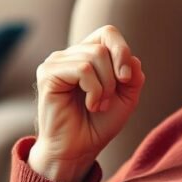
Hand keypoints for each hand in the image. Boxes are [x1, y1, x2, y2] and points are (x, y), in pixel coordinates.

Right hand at [30, 25, 144, 181]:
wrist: (79, 149)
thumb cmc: (98, 124)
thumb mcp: (126, 97)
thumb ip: (133, 75)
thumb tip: (132, 58)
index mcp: (86, 55)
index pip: (107, 32)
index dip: (122, 50)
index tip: (127, 79)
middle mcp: (69, 55)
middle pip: (103, 45)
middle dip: (115, 76)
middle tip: (108, 101)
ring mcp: (56, 63)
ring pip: (94, 56)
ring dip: (105, 86)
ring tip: (98, 105)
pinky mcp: (48, 74)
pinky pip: (82, 69)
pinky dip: (94, 90)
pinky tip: (90, 105)